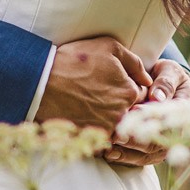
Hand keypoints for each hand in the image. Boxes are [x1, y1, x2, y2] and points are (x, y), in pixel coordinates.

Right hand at [35, 37, 151, 132]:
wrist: (41, 81)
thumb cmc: (74, 60)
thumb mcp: (109, 47)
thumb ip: (134, 62)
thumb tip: (148, 80)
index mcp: (129, 92)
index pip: (140, 96)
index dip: (127, 90)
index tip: (111, 86)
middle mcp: (121, 113)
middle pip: (128, 114)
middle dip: (119, 107)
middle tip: (98, 97)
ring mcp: (104, 128)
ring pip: (115, 128)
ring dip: (107, 121)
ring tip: (88, 108)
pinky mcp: (88, 139)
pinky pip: (99, 142)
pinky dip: (93, 134)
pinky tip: (81, 120)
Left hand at [103, 57, 189, 167]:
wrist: (164, 83)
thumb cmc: (167, 76)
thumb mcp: (170, 72)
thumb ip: (165, 83)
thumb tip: (157, 97)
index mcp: (183, 112)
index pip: (169, 119)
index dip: (152, 116)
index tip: (135, 110)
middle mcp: (176, 132)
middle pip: (158, 142)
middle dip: (136, 139)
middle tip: (117, 134)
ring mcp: (165, 144)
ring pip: (148, 154)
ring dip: (128, 152)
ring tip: (110, 146)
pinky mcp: (153, 151)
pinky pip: (140, 159)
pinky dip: (125, 157)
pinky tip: (110, 154)